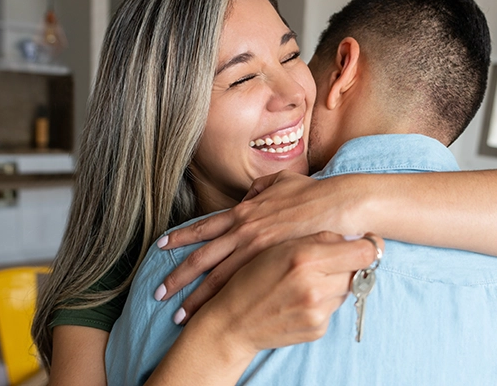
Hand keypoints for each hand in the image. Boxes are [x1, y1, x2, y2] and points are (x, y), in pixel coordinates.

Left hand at [158, 171, 369, 319]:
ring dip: (196, 298)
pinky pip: (241, 288)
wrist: (338, 206)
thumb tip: (250, 194)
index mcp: (243, 211)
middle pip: (201, 259)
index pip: (203, 227)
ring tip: (179, 314)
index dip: (180, 237)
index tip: (160, 245)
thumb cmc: (313, 193)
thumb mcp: (281, 181)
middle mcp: (242, 232)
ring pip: (216, 279)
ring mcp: (255, 251)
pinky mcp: (271, 267)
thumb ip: (261, 187)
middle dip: (177, 277)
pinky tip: (215, 314)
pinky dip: (224, 302)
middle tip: (158, 292)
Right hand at [188, 232, 383, 354]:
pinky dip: (323, 302)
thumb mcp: (278, 246)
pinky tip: (301, 299)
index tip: (367, 242)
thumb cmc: (251, 278)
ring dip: (334, 284)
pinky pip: (333, 309)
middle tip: (329, 261)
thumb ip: (317, 237)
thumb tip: (352, 235)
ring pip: (346, 290)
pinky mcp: (317, 329)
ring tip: (308, 281)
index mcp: (304, 258)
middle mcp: (315, 286)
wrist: (232, 322)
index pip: (362, 252)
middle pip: (357, 271)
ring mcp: (318, 311)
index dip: (368, 245)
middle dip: (346, 265)